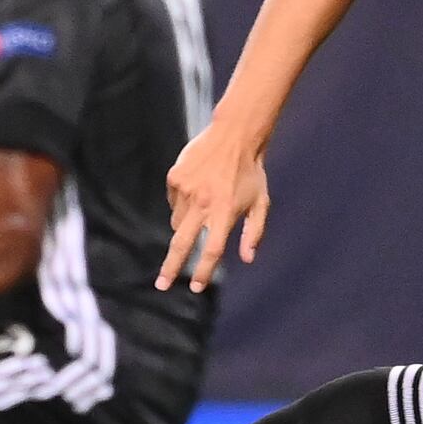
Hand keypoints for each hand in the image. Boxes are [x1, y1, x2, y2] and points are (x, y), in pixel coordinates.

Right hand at [158, 123, 270, 292]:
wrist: (235, 136)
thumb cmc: (251, 173)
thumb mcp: (261, 203)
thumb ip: (254, 232)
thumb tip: (248, 259)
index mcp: (226, 212)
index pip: (212, 250)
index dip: (203, 271)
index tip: (195, 287)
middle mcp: (203, 204)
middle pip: (182, 243)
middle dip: (171, 267)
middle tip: (161, 285)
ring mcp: (186, 190)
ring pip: (177, 222)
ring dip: (186, 225)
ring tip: (205, 204)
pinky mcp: (175, 179)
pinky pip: (173, 202)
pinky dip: (182, 203)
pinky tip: (198, 188)